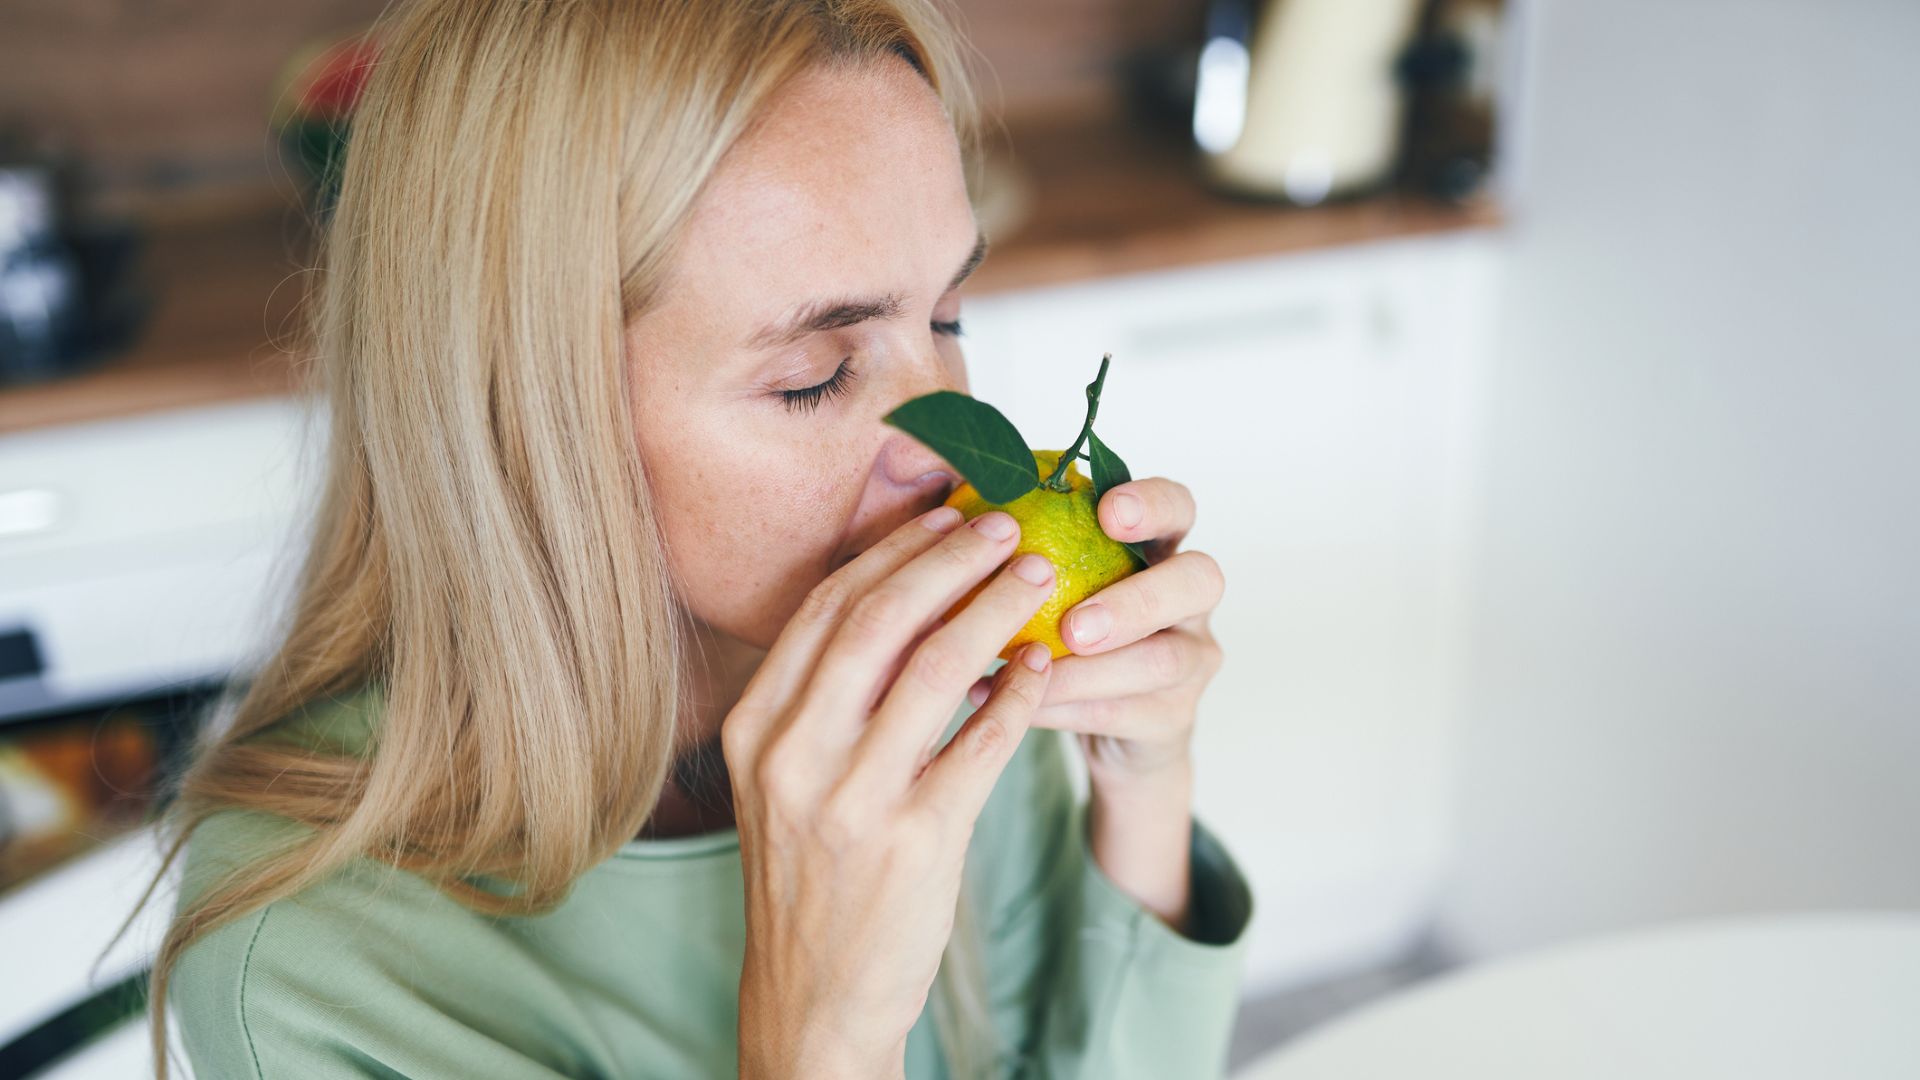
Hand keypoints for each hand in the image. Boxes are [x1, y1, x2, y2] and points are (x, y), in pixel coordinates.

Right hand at [723, 505, 1055, 1078]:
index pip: (829, 608)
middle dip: (953, 560)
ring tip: (1041, 580)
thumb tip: (901, 599)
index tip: (947, 515)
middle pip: (881, 620)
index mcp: (757, 727)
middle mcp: (794, 754)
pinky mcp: (916, 841)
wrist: (814, 997)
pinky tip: (1042, 668)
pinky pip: (982, 743)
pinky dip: (1019, 694)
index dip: (895, 551)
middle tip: (1009, 528)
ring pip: (938, 668)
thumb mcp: (784, 780)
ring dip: (997, 610)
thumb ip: (823, 698)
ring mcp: (853, 798)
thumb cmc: (809, 877)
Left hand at [967, 477, 1223, 781]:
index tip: (1108, 512)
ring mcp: (1193, 659)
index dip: (1152, 505)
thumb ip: (1021, 537)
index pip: (1177, 507)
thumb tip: (960, 499)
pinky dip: (1061, 709)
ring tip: (1025, 670)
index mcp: (1161, 547)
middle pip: (1200, 581)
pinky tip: (1004, 701)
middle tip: (1074, 626)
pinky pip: (1123, 714)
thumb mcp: (1045, 576)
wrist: (1104, 720)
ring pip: (1162, 660)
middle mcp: (1190, 598)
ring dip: (1089, 670)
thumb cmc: (1057, 624)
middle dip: (1138, 601)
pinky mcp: (1175, 716)